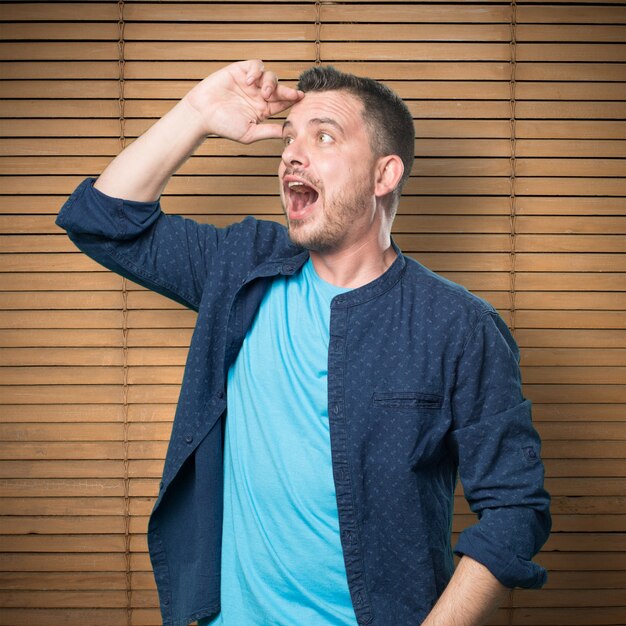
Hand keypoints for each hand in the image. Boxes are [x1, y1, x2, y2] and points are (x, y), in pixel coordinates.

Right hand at [183, 60, 303, 143]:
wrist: (202, 114)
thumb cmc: (224, 126)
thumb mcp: (250, 133)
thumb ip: (268, 131)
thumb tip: (287, 133)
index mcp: (263, 109)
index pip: (282, 103)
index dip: (292, 100)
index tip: (301, 98)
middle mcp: (258, 95)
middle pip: (279, 88)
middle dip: (286, 91)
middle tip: (291, 95)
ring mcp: (250, 83)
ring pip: (270, 76)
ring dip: (270, 83)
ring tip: (262, 92)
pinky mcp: (240, 70)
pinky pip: (256, 66)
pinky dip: (255, 71)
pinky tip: (249, 81)